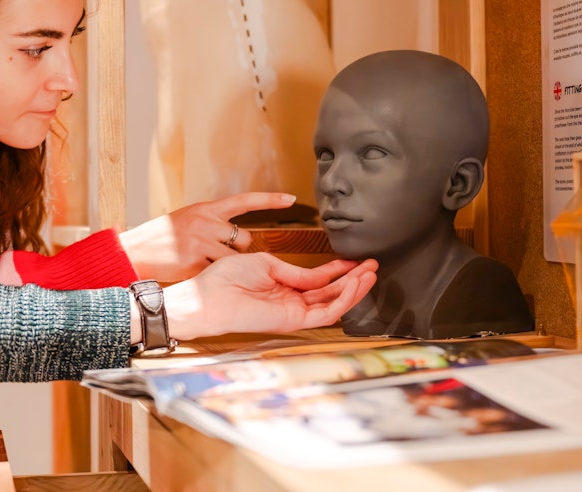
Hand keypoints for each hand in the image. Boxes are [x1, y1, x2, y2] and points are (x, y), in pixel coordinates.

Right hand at [119, 192, 295, 281]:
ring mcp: (201, 241)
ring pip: (234, 258)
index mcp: (207, 208)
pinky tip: (195, 271)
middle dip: (239, 251)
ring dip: (228, 265)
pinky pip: (218, 272)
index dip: (270, 200)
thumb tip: (232, 231)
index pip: (245, 201)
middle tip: (218, 253)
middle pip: (245, 239)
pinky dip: (212, 275)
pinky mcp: (195, 260)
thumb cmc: (162, 236)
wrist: (136, 250)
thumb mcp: (187, 219)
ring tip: (205, 262)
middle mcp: (207, 221)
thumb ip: (211, 222)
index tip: (291, 199)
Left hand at [161, 253, 377, 339]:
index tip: (356, 260)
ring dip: (354, 289)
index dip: (338, 270)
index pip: (318, 281)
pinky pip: (326, 314)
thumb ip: (295, 272)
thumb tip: (318, 275)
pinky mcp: (293, 321)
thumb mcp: (266, 264)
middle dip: (354, 279)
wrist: (208, 297)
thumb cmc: (226, 279)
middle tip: (373, 265)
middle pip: (331, 294)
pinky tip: (355, 285)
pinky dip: (343, 300)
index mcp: (283, 287)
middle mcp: (291, 302)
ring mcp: (294, 313)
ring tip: (372, 273)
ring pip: (333, 305)